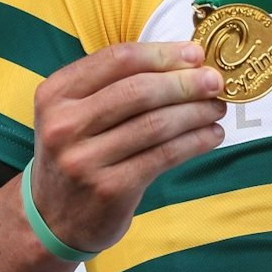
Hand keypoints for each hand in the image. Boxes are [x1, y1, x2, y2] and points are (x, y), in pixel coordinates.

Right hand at [28, 42, 225, 254]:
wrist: (54, 218)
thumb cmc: (78, 154)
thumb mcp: (76, 113)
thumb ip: (117, 86)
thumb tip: (185, 63)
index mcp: (55, 94)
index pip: (117, 60)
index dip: (162, 54)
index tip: (195, 54)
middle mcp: (64, 125)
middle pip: (139, 91)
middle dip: (185, 83)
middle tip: (215, 81)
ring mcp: (84, 159)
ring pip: (155, 124)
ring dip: (195, 112)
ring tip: (217, 108)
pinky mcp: (110, 188)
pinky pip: (164, 156)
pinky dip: (194, 142)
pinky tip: (211, 135)